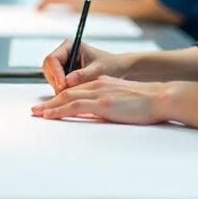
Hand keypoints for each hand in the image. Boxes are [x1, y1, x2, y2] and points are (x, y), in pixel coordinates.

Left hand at [31, 76, 167, 124]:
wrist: (161, 97)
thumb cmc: (148, 102)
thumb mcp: (124, 100)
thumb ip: (109, 104)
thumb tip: (100, 114)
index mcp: (103, 83)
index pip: (77, 90)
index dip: (61, 98)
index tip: (50, 105)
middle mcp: (98, 85)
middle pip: (67, 93)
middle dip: (50, 102)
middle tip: (36, 110)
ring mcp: (99, 93)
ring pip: (67, 98)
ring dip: (49, 107)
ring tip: (37, 114)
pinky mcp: (102, 103)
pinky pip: (75, 106)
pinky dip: (59, 110)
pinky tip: (50, 115)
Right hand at [40, 38, 131, 92]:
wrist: (119, 71)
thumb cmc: (111, 66)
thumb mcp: (98, 70)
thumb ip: (82, 75)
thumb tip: (67, 82)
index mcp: (69, 46)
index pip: (53, 59)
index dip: (56, 74)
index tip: (63, 85)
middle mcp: (64, 55)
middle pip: (49, 70)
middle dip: (56, 82)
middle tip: (66, 93)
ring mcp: (63, 66)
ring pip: (52, 79)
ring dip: (59, 88)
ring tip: (74, 93)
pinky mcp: (65, 77)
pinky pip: (57, 85)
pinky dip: (63, 92)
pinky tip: (75, 95)